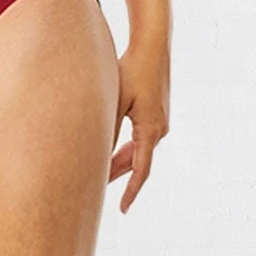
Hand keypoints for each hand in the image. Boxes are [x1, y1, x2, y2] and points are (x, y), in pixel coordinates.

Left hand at [109, 36, 169, 213]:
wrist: (153, 46)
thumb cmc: (132, 69)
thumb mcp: (116, 99)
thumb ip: (108, 126)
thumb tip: (95, 150)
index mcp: (150, 129)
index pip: (141, 170)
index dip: (131, 191)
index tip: (123, 209)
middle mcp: (159, 128)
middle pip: (138, 161)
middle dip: (119, 176)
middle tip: (98, 191)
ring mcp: (160, 120)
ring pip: (139, 149)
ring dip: (122, 161)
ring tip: (100, 173)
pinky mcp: (156, 112)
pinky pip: (141, 137)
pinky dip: (127, 146)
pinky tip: (113, 148)